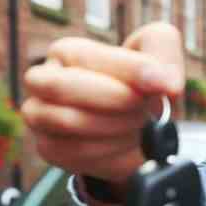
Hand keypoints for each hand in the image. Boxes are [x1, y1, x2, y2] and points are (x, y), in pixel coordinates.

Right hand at [22, 22, 184, 191]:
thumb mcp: (159, 53)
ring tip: (140, 126)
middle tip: (147, 108)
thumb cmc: (144, 85)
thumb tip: (165, 81)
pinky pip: (74, 153)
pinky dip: (110, 151)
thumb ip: (163, 52)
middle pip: (62, 87)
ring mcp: (40, 116)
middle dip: (116, 101)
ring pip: (69, 122)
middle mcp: (43, 80)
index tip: (162, 84)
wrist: (140, 127)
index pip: (87, 57)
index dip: (129, 71)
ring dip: (117, 127)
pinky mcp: (50, 148)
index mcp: (68, 52)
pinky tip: (126, 143)